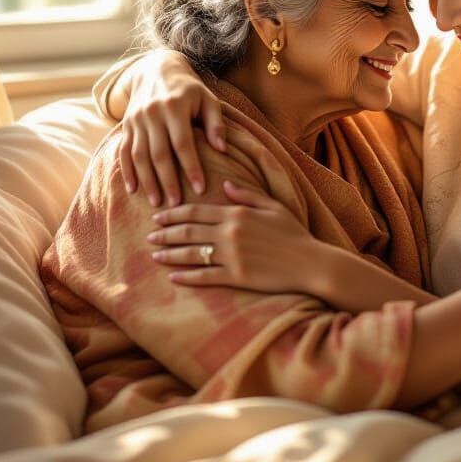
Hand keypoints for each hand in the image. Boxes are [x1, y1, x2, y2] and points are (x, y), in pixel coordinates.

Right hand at [120, 50, 225, 205]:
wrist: (156, 70)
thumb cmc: (190, 90)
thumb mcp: (208, 99)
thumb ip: (215, 124)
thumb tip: (221, 149)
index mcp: (175, 107)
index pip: (183, 143)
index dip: (191, 167)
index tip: (200, 189)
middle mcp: (152, 113)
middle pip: (159, 153)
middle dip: (167, 180)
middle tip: (176, 204)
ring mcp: (136, 120)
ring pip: (139, 156)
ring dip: (147, 181)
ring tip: (157, 203)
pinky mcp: (126, 126)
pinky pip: (124, 152)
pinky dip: (127, 172)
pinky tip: (133, 190)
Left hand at [147, 181, 322, 292]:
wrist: (310, 263)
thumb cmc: (294, 234)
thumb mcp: (273, 206)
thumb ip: (247, 195)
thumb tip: (224, 184)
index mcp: (237, 213)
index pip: (196, 211)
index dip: (174, 214)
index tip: (158, 216)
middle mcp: (230, 233)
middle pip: (189, 231)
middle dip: (166, 233)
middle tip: (149, 235)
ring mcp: (232, 256)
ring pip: (192, 254)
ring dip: (170, 254)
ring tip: (154, 255)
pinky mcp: (237, 277)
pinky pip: (206, 276)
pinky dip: (187, 276)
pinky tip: (173, 276)